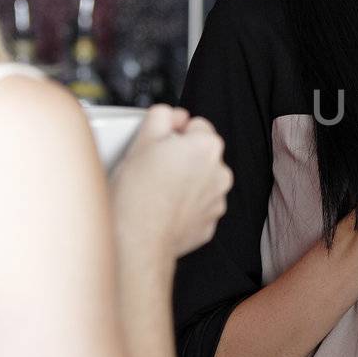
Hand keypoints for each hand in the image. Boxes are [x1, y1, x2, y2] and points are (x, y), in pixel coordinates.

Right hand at [110, 105, 233, 263]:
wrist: (136, 241)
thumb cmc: (136, 194)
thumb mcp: (141, 140)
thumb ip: (162, 116)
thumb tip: (172, 115)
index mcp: (207, 146)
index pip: (196, 125)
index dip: (173, 134)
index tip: (158, 146)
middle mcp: (220, 172)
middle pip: (201, 153)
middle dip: (182, 157)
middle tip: (154, 168)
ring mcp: (217, 200)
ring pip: (201, 180)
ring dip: (185, 181)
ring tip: (157, 191)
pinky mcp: (209, 223)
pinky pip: (198, 206)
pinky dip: (185, 206)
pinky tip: (163, 208)